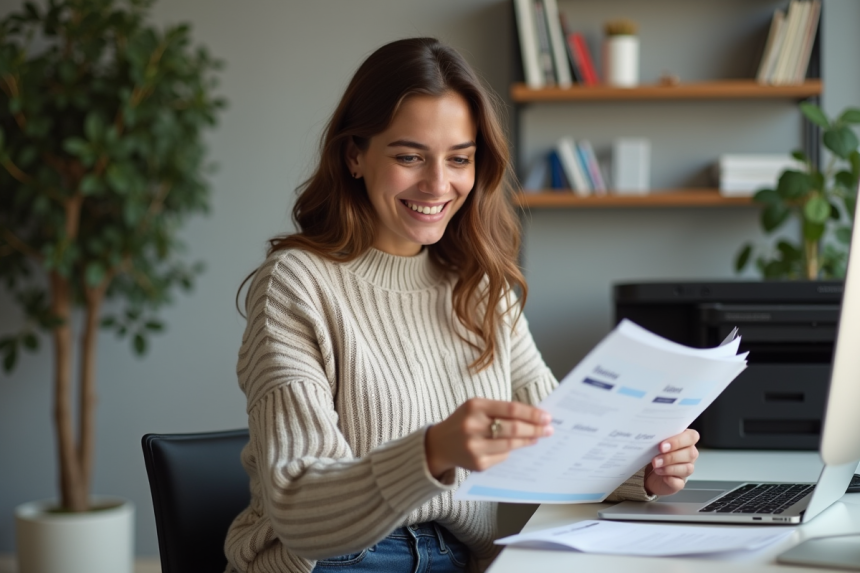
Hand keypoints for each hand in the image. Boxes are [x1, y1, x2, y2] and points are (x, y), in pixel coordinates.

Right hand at [425, 398, 552, 478]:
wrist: (438, 444)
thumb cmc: (463, 422)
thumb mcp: (476, 408)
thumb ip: (500, 410)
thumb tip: (533, 417)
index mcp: (474, 406)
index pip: (510, 409)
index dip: (531, 413)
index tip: (547, 416)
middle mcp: (473, 426)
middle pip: (513, 428)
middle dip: (535, 429)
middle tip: (548, 429)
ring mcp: (474, 447)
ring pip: (510, 445)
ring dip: (527, 441)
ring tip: (538, 437)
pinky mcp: (477, 464)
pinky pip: (502, 457)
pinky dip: (511, 451)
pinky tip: (518, 447)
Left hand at [644, 429, 699, 496]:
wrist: (652, 473)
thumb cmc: (657, 453)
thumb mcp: (658, 443)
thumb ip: (659, 438)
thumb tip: (651, 437)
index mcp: (686, 440)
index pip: (691, 437)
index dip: (678, 441)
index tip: (662, 446)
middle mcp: (690, 454)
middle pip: (690, 453)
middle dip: (671, 456)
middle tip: (655, 459)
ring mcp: (687, 469)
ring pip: (687, 468)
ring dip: (669, 468)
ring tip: (656, 467)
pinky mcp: (680, 482)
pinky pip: (680, 482)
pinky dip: (670, 480)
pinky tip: (662, 477)